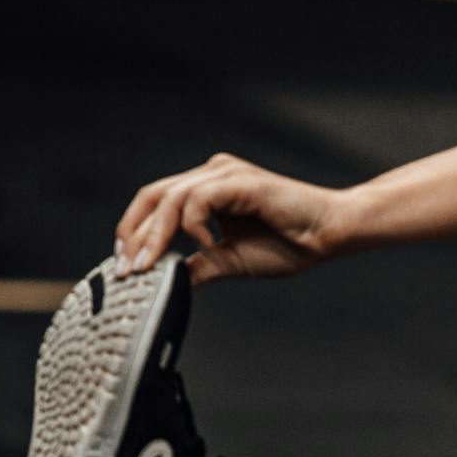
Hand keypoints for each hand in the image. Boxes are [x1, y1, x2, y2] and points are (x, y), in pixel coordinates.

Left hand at [114, 153, 343, 285]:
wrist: (330, 234)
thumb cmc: (292, 244)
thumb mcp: (232, 261)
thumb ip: (199, 267)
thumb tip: (167, 282)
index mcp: (209, 189)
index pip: (156, 204)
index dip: (134, 232)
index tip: (125, 265)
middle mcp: (212, 175)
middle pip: (153, 196)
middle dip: (134, 234)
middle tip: (128, 268)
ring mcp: (224, 174)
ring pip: (170, 198)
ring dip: (155, 235)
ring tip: (151, 264)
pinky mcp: (239, 181)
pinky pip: (198, 200)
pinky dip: (193, 226)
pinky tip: (207, 246)